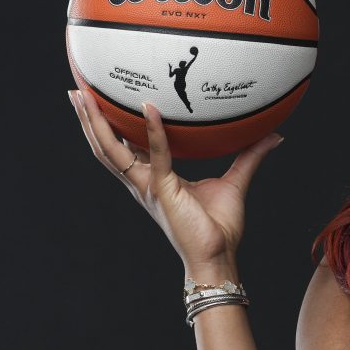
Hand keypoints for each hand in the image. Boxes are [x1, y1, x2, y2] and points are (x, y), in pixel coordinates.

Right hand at [69, 90, 284, 273]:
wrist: (218, 258)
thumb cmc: (220, 228)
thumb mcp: (236, 182)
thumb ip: (249, 156)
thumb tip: (273, 135)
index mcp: (153, 180)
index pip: (125, 147)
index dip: (110, 126)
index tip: (100, 102)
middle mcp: (143, 183)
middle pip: (105, 146)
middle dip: (88, 120)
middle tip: (76, 91)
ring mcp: (148, 187)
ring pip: (111, 151)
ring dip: (96, 123)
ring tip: (83, 97)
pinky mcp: (162, 191)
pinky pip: (156, 155)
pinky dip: (152, 131)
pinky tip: (150, 107)